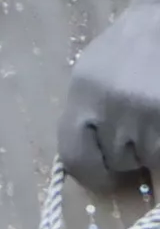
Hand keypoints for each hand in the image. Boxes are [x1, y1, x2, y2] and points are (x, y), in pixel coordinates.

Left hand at [62, 0, 159, 187]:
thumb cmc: (126, 50)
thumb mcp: (90, 77)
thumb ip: (87, 117)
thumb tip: (86, 165)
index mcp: (84, 94)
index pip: (75, 157)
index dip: (91, 175)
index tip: (105, 178)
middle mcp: (115, 104)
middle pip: (118, 161)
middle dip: (128, 156)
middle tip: (137, 132)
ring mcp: (149, 111)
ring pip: (150, 161)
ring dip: (154, 149)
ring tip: (152, 118)